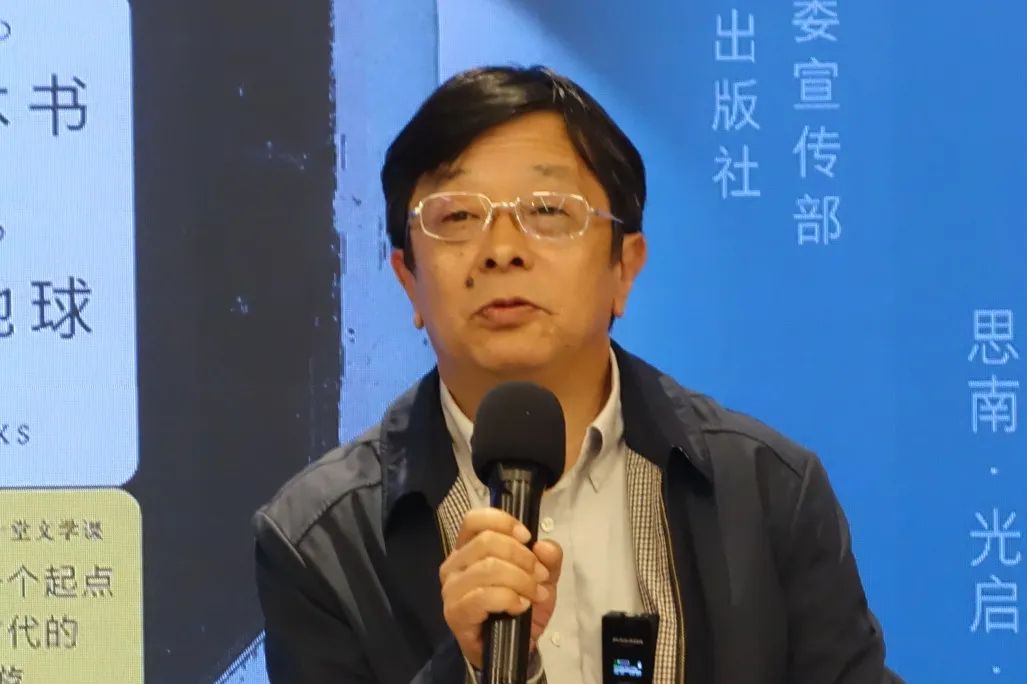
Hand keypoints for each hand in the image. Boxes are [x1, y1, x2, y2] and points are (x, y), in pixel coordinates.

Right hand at [439, 508, 562, 668]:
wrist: (515, 647)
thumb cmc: (520, 605)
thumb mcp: (543, 577)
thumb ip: (549, 558)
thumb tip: (544, 547)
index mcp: (469, 547)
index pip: (474, 519)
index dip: (503, 522)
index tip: (527, 537)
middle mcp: (454, 564)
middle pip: (486, 542)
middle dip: (522, 558)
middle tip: (539, 576)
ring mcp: (451, 589)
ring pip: (488, 568)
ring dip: (520, 580)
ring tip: (534, 594)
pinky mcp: (455, 613)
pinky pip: (483, 596)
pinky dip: (508, 598)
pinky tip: (520, 606)